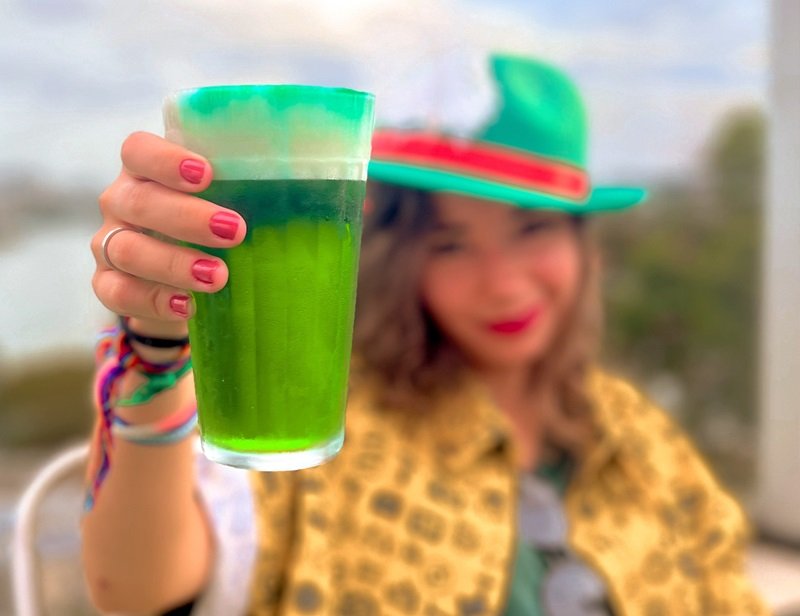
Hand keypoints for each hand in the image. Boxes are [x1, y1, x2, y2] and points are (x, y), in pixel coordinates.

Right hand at [90, 132, 245, 332]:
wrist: (183, 281)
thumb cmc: (213, 228)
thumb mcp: (231, 203)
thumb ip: (250, 190)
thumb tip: (312, 192)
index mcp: (146, 170)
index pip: (138, 150)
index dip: (167, 159)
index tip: (207, 174)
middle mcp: (121, 202)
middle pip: (138, 202)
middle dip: (188, 218)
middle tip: (235, 231)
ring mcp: (109, 243)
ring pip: (127, 248)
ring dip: (175, 263)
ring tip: (218, 276)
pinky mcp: (108, 283)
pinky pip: (118, 292)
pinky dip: (154, 300)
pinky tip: (187, 304)